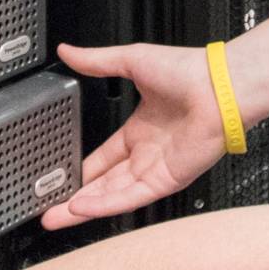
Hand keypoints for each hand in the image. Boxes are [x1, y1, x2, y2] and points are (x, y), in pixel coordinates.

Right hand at [39, 41, 229, 229]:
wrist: (219, 86)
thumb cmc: (188, 70)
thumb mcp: (130, 60)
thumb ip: (96, 61)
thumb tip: (68, 52)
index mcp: (140, 129)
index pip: (103, 157)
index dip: (81, 170)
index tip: (59, 177)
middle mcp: (147, 152)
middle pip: (103, 183)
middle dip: (75, 197)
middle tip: (49, 207)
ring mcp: (156, 168)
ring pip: (112, 196)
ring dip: (83, 208)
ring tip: (55, 217)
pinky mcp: (166, 180)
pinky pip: (130, 197)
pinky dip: (105, 204)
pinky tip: (81, 208)